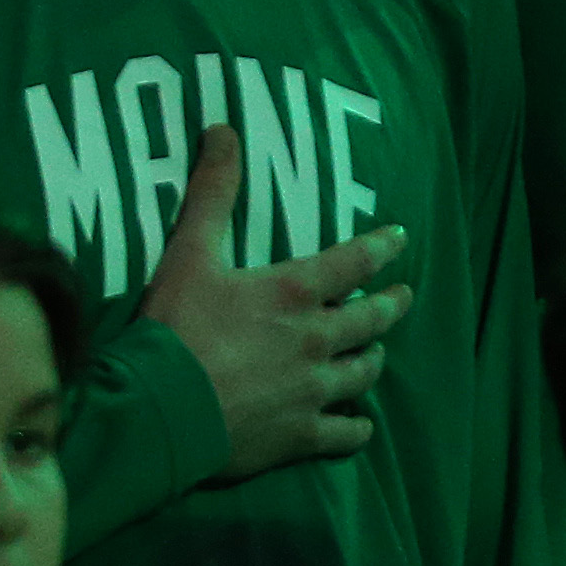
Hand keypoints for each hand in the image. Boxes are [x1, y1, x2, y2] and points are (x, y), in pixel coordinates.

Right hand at [138, 121, 412, 477]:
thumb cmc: (175, 329)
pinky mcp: (302, 435)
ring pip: (363, 374)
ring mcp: (314, 391)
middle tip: (403, 298)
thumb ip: (213, 193)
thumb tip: (224, 130)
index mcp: (295, 293)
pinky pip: (346, 433)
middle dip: (391, 306)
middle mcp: (316, 340)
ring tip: (375, 355)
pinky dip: (356, 428)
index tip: (400, 238)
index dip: (382, 247)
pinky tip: (360, 426)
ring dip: (371, 360)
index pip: (355, 262)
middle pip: (371, 320)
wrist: (161, 409)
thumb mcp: (189, 252)